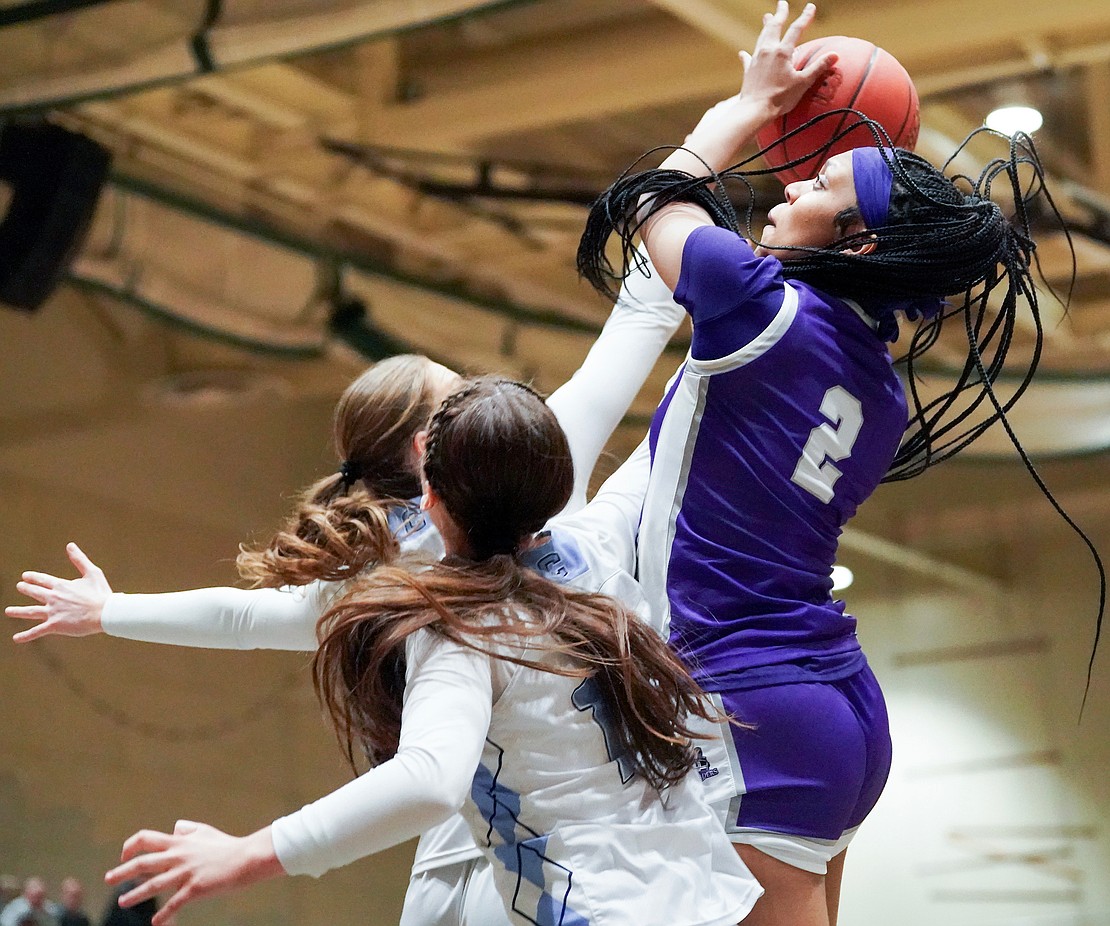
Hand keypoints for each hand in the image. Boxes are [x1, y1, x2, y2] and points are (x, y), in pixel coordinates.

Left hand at [7, 543, 111, 641]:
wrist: (104, 613)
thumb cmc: (101, 593)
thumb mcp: (92, 572)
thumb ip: (79, 560)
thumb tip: (70, 545)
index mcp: (62, 586)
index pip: (43, 580)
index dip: (33, 577)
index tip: (25, 576)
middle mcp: (53, 598)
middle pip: (35, 592)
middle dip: (26, 589)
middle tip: (20, 586)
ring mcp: (52, 612)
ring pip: (31, 612)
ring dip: (18, 611)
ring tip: (8, 611)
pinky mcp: (55, 625)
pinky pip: (37, 631)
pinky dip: (26, 635)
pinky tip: (16, 638)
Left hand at [106, 820, 283, 925]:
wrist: (246, 857)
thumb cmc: (226, 845)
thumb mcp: (205, 831)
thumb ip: (187, 829)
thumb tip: (175, 828)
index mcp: (179, 842)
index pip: (147, 839)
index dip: (131, 846)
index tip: (123, 855)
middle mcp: (178, 856)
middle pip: (143, 862)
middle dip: (122, 871)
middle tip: (108, 879)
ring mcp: (186, 873)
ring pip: (153, 884)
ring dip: (135, 894)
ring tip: (122, 901)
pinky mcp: (195, 888)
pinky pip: (175, 903)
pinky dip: (164, 914)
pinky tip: (156, 923)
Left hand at [738, 2, 835, 116]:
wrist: (754, 110)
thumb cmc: (779, 98)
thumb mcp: (802, 83)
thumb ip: (818, 68)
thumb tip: (834, 55)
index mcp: (782, 52)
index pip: (796, 29)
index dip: (805, 17)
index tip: (810, 7)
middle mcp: (768, 51)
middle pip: (774, 26)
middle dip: (780, 13)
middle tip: (781, 3)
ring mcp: (756, 59)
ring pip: (762, 37)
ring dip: (766, 26)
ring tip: (767, 17)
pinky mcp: (748, 70)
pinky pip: (747, 58)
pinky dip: (747, 54)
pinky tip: (743, 52)